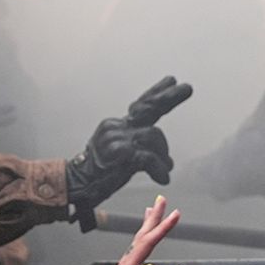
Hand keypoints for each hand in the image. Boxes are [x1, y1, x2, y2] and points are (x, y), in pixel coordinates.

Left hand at [63, 195, 182, 264]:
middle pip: (142, 237)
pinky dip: (144, 247)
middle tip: (161, 200)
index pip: (146, 243)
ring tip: (152, 215)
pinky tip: (146, 250)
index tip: (174, 214)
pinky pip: (138, 257)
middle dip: (153, 218)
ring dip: (148, 228)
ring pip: (139, 245)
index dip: (161, 228)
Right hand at [65, 78, 191, 211]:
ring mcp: (116, 138)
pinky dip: (158, 168)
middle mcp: (117, 127)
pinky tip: (162, 178)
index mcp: (118, 126)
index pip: (140, 106)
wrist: (77, 184)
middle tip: (187, 88)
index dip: (157, 92)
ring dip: (162, 153)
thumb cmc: (100, 173)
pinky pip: (148, 157)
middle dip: (169, 98)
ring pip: (153, 136)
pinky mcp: (119, 153)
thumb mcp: (124, 158)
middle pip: (148, 109)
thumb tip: (169, 162)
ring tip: (163, 169)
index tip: (172, 80)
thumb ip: (146, 153)